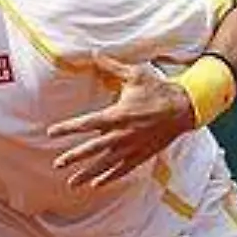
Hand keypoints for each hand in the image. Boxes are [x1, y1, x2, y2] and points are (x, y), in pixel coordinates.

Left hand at [47, 55, 194, 186]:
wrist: (184, 108)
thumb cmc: (159, 90)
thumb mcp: (135, 74)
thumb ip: (112, 66)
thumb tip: (94, 53)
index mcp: (117, 115)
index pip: (86, 123)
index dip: (67, 128)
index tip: (51, 133)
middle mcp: (121, 135)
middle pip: (92, 149)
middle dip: (73, 157)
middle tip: (57, 164)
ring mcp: (131, 147)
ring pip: (105, 164)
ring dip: (87, 174)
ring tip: (72, 184)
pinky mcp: (141, 155)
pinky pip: (122, 170)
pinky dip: (109, 178)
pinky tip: (97, 184)